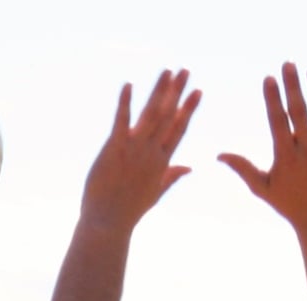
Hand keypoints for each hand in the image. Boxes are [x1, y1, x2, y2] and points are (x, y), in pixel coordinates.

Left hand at [79, 69, 199, 235]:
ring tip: (166, 71)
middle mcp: (151, 152)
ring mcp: (133, 150)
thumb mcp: (156, 192)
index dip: (188, 108)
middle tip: (185, 70)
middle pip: (167, 116)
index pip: (179, 129)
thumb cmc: (129, 210)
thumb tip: (189, 167)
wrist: (108, 223)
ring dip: (158, 91)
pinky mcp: (113, 149)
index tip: (198, 90)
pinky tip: (129, 85)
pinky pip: (120, 121)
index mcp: (162, 161)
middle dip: (176, 92)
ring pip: (150, 114)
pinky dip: (125, 103)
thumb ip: (173, 175)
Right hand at [219, 63, 306, 231]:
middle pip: (299, 111)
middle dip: (293, 85)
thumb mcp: (262, 187)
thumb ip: (242, 168)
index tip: (268, 78)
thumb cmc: (289, 203)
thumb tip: (219, 154)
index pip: (277, 120)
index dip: (272, 98)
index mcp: (285, 155)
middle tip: (288, 63)